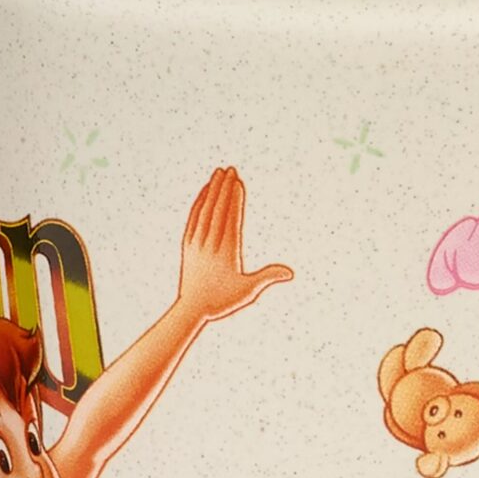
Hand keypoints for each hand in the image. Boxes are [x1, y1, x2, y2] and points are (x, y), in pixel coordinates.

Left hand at [177, 166, 295, 323]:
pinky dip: (199, 203)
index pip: (231, 219)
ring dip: (212, 190)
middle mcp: (210, 244)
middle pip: (217, 210)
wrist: (192, 308)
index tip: (238, 182)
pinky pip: (194, 218)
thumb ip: (268, 277)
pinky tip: (205, 192)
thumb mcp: (249, 290)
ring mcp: (197, 242)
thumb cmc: (223, 301)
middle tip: (230, 169)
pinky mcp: (188, 244)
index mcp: (226, 252)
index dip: (234, 199)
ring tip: (218, 173)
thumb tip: (290, 272)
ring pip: (205, 210)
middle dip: (224, 188)